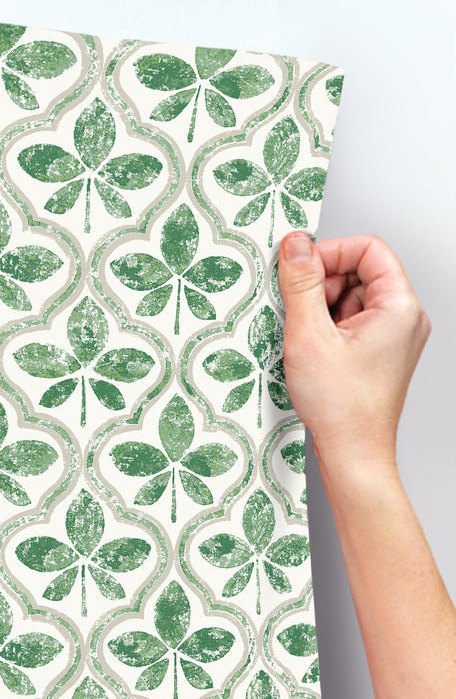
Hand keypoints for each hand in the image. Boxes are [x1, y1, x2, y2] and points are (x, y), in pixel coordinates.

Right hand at [277, 231, 430, 475]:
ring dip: (319, 309)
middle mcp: (403, 318)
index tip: (298, 268)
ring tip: (304, 338)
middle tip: (296, 309)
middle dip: (321, 284)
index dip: (330, 252)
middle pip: (359, 273)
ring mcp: (392, 337)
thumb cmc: (342, 407)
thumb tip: (295, 245)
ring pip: (351, 298)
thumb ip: (301, 284)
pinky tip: (309, 350)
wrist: (353, 453)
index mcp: (399, 307)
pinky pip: (349, 323)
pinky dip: (325, 329)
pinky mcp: (377, 354)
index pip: (369, 250)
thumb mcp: (309, 336)